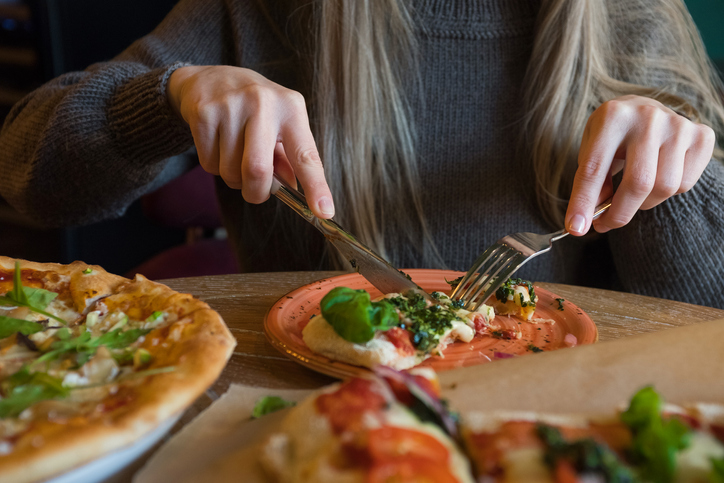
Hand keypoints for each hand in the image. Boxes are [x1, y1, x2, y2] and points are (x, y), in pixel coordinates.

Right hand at [166, 65, 334, 217]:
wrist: (210, 79)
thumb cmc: (255, 109)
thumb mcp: (280, 125)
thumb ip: (289, 159)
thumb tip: (293, 191)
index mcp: (291, 108)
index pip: (306, 156)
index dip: (316, 187)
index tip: (325, 212)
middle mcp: (263, 102)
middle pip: (258, 170)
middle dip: (255, 192)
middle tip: (254, 192)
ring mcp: (231, 105)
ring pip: (231, 172)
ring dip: (233, 178)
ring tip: (234, 154)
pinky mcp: (204, 113)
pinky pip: (209, 163)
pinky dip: (214, 165)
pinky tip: (217, 143)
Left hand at [565, 95, 714, 234]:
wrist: (643, 110)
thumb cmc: (612, 135)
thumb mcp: (591, 149)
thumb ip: (590, 182)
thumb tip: (590, 218)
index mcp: (613, 116)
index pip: (594, 169)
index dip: (583, 202)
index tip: (577, 228)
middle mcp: (648, 117)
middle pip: (638, 183)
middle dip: (619, 213)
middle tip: (605, 223)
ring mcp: (679, 126)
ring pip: (664, 188)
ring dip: (643, 203)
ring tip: (631, 193)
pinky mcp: (701, 137)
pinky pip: (685, 184)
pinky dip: (667, 193)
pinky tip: (656, 177)